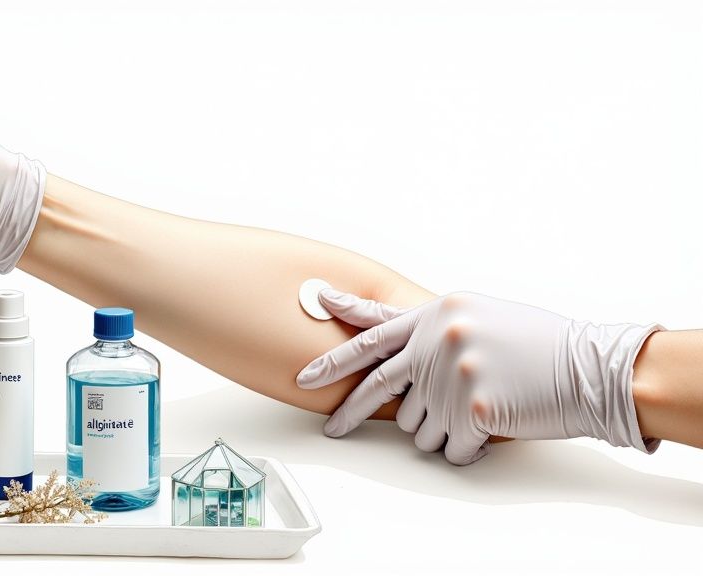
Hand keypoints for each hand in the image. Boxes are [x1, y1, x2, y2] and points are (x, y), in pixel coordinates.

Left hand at [296, 289, 660, 464]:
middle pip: (377, 386)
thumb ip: (434, 329)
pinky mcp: (471, 410)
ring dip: (439, 430)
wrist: (591, 366)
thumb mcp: (479, 316)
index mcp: (436, 312)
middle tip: (332, 427)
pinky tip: (492, 428)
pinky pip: (450, 449)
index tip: (305, 367)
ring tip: (476, 410)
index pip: (372, 333)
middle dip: (349, 411)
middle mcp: (437, 339)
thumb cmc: (539, 343)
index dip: (335, 352)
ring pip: (416, 427)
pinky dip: (468, 448)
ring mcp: (452, 375)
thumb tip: (399, 355)